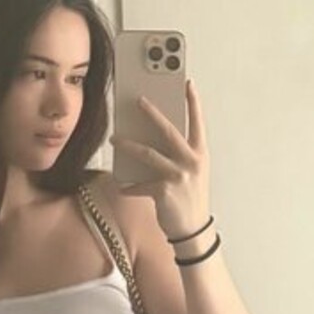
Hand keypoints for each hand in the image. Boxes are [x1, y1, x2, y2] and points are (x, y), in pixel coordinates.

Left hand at [112, 78, 211, 239]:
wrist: (194, 230)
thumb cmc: (191, 198)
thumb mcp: (192, 173)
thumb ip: (178, 156)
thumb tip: (153, 140)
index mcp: (200, 154)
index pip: (197, 122)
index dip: (193, 102)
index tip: (187, 83)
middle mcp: (191, 161)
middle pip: (168, 131)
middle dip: (152, 113)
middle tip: (138, 100)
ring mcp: (178, 176)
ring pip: (147, 153)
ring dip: (128, 145)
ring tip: (114, 139)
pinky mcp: (163, 191)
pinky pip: (140, 184)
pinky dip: (129, 186)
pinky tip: (122, 187)